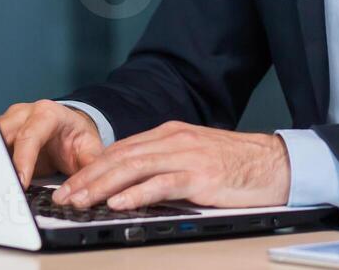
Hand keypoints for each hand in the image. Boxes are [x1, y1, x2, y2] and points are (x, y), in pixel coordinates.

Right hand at [0, 100, 103, 187]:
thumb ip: (90, 167)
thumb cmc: (78, 138)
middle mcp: (24, 114)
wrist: (70, 129)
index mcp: (47, 114)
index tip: (20, 182)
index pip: (29, 135)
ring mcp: (9, 122)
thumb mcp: (90, 150)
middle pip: (2, 134)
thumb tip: (86, 190)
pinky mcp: (0, 134)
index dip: (22, 160)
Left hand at [51, 121, 289, 209]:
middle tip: (63, 196)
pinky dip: (136, 194)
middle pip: (120, 158)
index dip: (91, 167)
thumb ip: (164, 163)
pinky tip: (118, 203)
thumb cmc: (236, 164)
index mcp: (170, 134)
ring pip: (133, 169)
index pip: (120, 150)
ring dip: (102, 187)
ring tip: (80, 201)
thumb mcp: (194, 155)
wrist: (274, 163)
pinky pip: (162, 184)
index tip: (70, 184)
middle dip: (87, 178)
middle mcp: (174, 140)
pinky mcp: (201, 177)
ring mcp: (187, 157)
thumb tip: (131, 182)